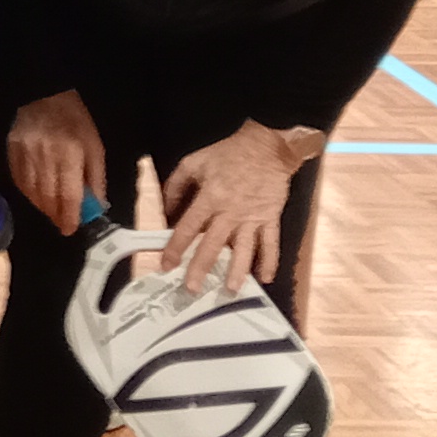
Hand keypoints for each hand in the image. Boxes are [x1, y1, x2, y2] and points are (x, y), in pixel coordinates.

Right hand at [5, 90, 107, 230]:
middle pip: (48, 196)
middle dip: (56, 215)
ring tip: (51, 212)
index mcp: (70, 154)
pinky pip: (18, 180)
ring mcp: (25, 153)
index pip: (68, 193)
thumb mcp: (95, 147)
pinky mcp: (11, 151)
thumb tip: (96, 204)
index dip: (69, 215)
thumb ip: (96, 177)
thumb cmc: (75, 120)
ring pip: (31, 191)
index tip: (70, 229)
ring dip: (42, 206)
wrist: (44, 95)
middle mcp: (45, 156)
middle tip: (62, 224)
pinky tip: (36, 197)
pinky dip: (27, 193)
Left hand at [156, 123, 299, 294]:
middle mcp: (230, 211)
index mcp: (210, 197)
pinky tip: (265, 278)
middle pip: (213, 245)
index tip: (167, 264)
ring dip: (237, 271)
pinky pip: (270, 243)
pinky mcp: (271, 218)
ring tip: (230, 289)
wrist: (267, 147)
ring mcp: (253, 217)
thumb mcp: (193, 163)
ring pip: (244, 250)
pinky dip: (269, 261)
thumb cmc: (229, 153)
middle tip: (192, 288)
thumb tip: (165, 211)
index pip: (188, 228)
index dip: (176, 248)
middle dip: (201, 268)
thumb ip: (175, 187)